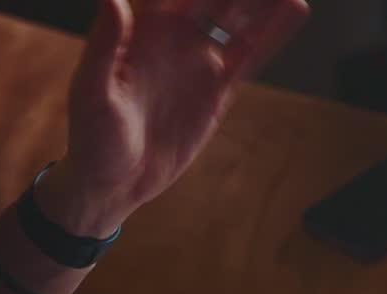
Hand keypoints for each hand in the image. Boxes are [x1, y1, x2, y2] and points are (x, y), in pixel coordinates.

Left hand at [36, 0, 309, 236]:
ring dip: (261, 0)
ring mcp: (198, 61)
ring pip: (236, 18)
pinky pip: (250, 54)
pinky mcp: (218, 90)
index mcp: (142, 28)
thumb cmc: (93, 137)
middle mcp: (173, 36)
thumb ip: (105, 45)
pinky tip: (294, 10)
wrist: (115, 182)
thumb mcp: (92, 92)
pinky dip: (272, 32)